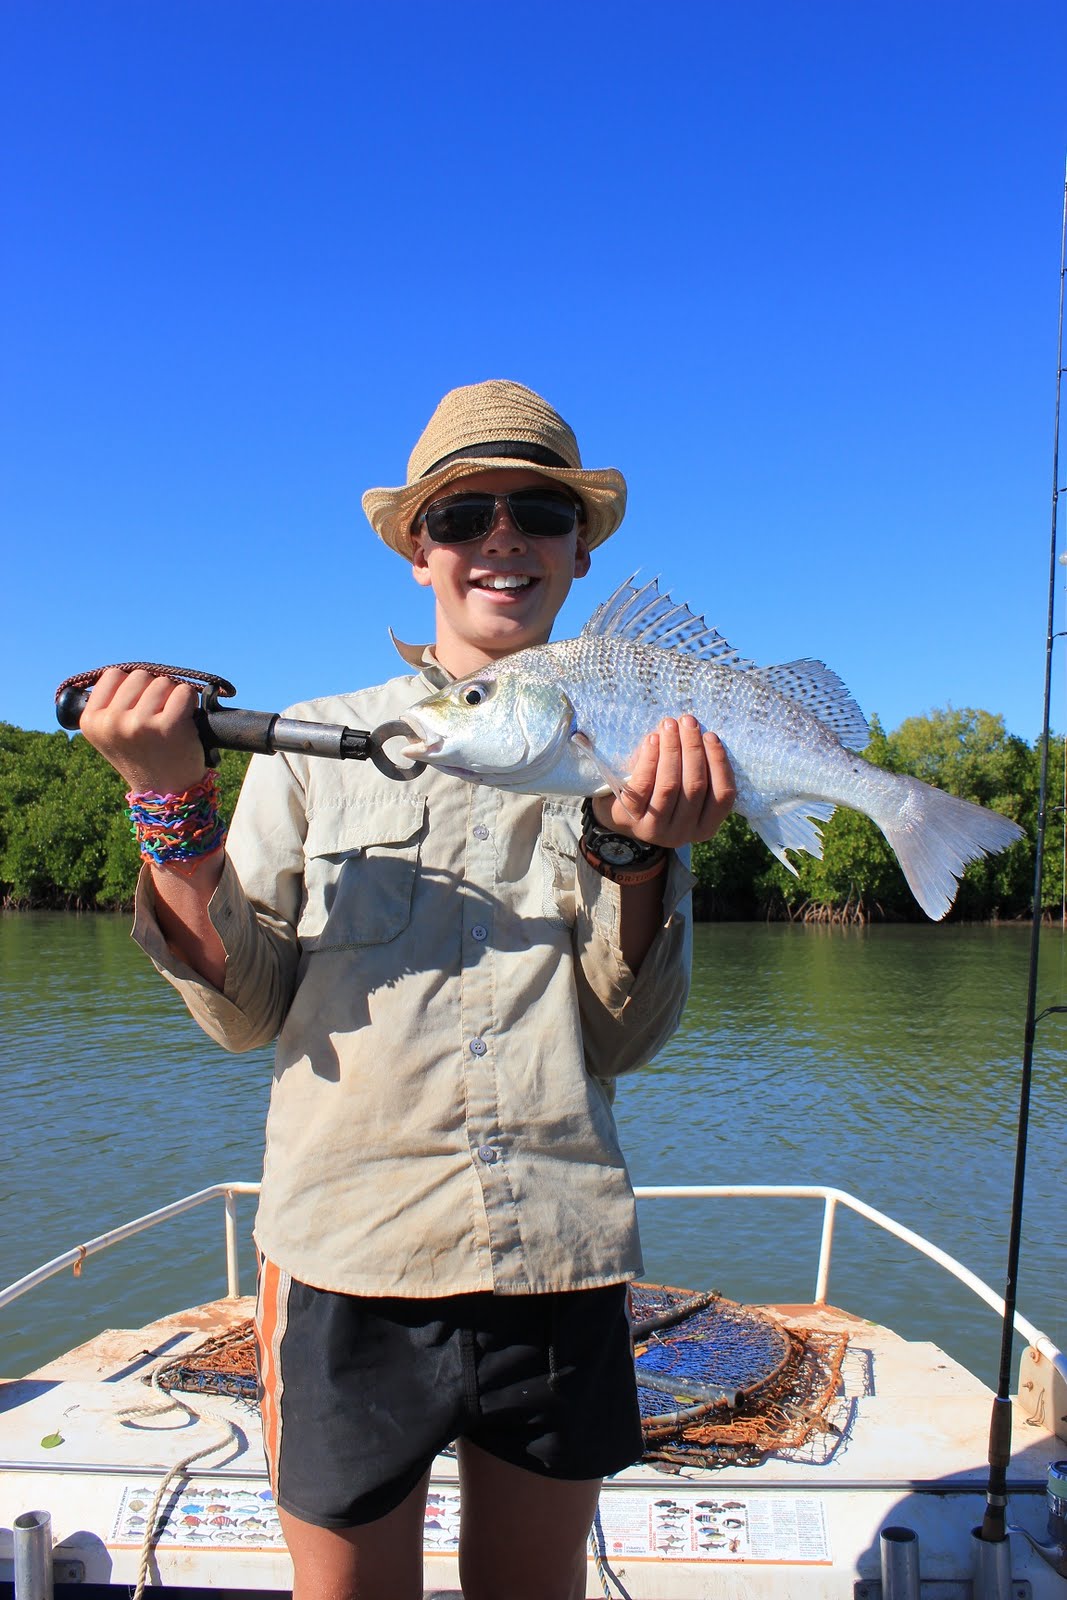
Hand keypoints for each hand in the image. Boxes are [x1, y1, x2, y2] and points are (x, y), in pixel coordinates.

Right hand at [79, 667, 208, 795]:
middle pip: (139, 676)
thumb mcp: (112, 733)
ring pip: (162, 682)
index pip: (113, 675)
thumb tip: (128, 672)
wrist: (166, 793)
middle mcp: (111, 722)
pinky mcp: (169, 726)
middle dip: (153, 692)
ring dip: (171, 697)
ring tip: (169, 723)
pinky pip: (183, 692)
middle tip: (156, 719)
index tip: (137, 708)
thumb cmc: (143, 757)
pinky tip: (185, 721)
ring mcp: (139, 724)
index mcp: (91, 721)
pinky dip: (189, 702)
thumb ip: (112, 703)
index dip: (132, 688)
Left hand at [592, 715, 735, 847]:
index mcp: (705, 827)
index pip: (722, 795)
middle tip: (688, 722)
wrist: (621, 812)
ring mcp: (656, 829)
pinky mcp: (631, 819)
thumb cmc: (660, 792)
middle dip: (693, 749)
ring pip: (669, 785)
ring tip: (669, 725)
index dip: (719, 763)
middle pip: (695, 786)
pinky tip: (652, 740)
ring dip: (672, 749)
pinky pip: (643, 785)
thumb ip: (694, 766)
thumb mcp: (684, 787)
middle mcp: (683, 833)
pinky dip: (650, 759)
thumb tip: (695, 730)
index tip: (711, 735)